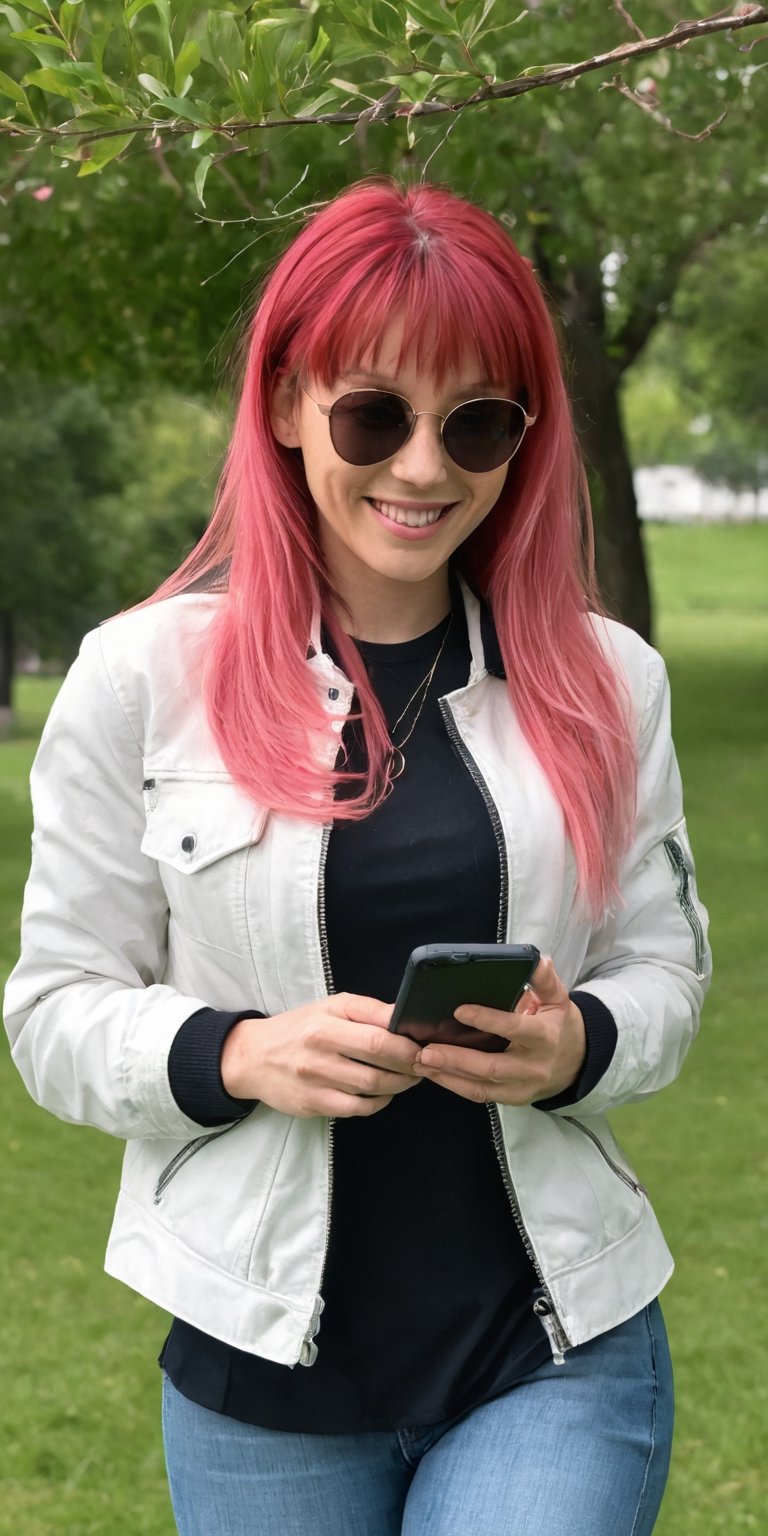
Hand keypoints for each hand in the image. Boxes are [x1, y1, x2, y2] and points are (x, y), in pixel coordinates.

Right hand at [220, 993, 421, 1118]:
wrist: (252, 1057)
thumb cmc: (298, 1028)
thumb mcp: (330, 1007)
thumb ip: (367, 1011)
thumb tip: (405, 1017)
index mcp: (326, 1019)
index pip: (378, 1032)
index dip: (408, 1042)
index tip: (424, 1044)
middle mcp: (320, 1047)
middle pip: (379, 1060)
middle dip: (410, 1064)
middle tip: (424, 1064)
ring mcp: (315, 1078)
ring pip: (372, 1087)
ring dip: (399, 1084)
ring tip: (409, 1078)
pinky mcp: (312, 1103)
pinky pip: (357, 1108)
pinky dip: (378, 1103)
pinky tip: (384, 1094)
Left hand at [411, 956, 585, 1105]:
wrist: (577, 1063)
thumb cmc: (559, 1025)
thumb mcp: (558, 998)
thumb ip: (544, 979)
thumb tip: (535, 958)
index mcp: (545, 1037)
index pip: (515, 1029)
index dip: (488, 1021)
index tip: (459, 1011)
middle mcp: (534, 1066)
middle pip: (492, 1067)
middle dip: (456, 1059)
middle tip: (426, 1050)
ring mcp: (523, 1087)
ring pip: (482, 1086)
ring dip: (448, 1076)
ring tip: (420, 1062)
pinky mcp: (512, 1099)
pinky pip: (480, 1095)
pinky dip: (454, 1086)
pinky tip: (433, 1074)